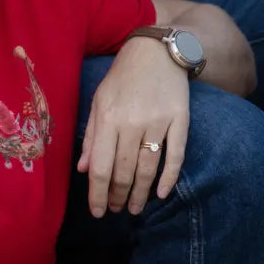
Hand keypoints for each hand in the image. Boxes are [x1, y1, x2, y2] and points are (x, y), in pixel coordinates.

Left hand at [79, 39, 189, 217]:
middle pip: (124, 172)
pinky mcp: (180, 119)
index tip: (97, 212)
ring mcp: (158, 121)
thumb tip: (84, 170)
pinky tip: (162, 194)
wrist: (156, 50)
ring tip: (134, 209)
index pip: (101, 167)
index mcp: (108, 118)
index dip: (98, 194)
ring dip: (140, 194)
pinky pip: (176, 155)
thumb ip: (92, 136)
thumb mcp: (98, 101)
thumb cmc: (122, 77)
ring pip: (148, 168)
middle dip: (118, 197)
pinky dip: (169, 178)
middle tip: (117, 210)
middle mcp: (132, 122)